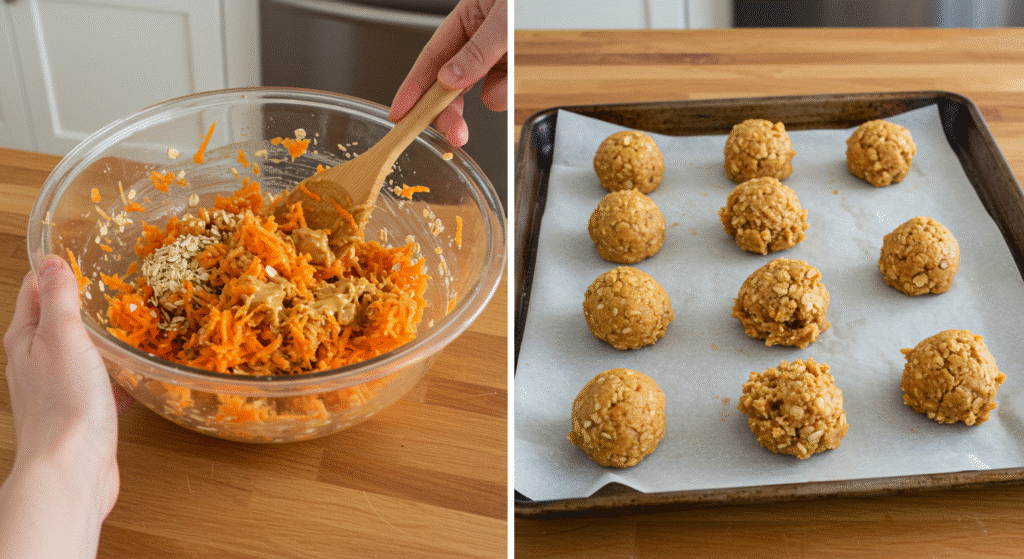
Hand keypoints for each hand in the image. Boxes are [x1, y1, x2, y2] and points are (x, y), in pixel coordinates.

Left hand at [1, 255, 132, 556]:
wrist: (72, 468)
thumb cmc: (64, 404)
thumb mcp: (62, 336)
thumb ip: (59, 298)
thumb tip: (50, 260)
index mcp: (25, 339)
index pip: (36, 290)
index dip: (57, 269)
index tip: (81, 253)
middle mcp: (35, 362)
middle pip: (57, 321)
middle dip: (83, 303)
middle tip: (113, 284)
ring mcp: (58, 388)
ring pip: (81, 352)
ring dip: (102, 339)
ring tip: (129, 323)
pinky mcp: (81, 411)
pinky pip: (99, 382)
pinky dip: (115, 373)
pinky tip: (134, 373)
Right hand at [389, 0, 507, 147]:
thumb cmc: (529, 1)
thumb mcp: (501, 20)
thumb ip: (475, 52)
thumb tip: (449, 80)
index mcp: (467, 16)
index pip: (431, 58)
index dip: (413, 88)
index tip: (400, 114)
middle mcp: (479, 37)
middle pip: (451, 82)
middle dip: (450, 110)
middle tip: (454, 133)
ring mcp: (498, 54)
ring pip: (483, 89)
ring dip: (495, 90)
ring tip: (511, 68)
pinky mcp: (516, 67)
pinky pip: (505, 87)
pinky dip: (511, 85)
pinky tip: (519, 70)